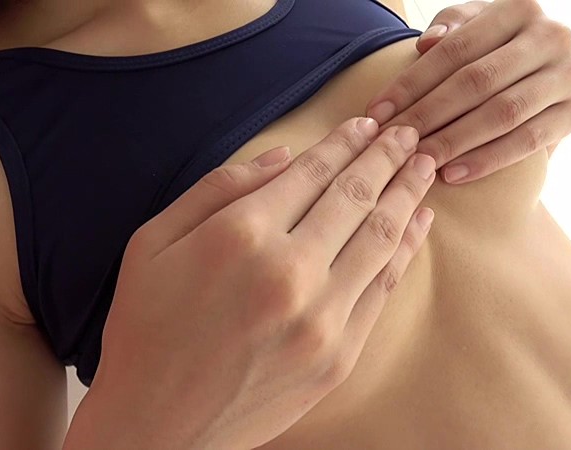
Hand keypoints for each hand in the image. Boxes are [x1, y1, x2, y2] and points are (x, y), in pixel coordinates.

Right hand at [66, 118, 435, 449]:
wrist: (158, 424)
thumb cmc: (145, 329)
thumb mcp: (152, 242)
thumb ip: (218, 189)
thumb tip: (283, 156)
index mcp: (239, 235)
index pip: (311, 172)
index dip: (344, 142)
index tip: (365, 124)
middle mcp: (289, 271)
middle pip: (355, 197)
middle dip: (387, 157)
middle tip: (409, 134)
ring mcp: (321, 319)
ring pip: (381, 238)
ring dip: (408, 195)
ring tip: (425, 166)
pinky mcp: (339, 357)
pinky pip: (383, 289)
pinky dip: (406, 249)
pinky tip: (418, 222)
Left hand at [367, 0, 570, 183]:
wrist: (544, 71)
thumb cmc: (493, 49)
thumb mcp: (472, 27)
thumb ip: (449, 28)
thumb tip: (426, 44)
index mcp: (520, 8)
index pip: (454, 50)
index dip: (411, 83)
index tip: (377, 112)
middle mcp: (552, 37)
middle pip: (476, 82)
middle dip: (428, 115)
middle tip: (394, 143)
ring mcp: (570, 76)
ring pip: (502, 113)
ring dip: (454, 141)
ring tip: (419, 162)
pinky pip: (528, 142)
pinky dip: (487, 160)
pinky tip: (453, 174)